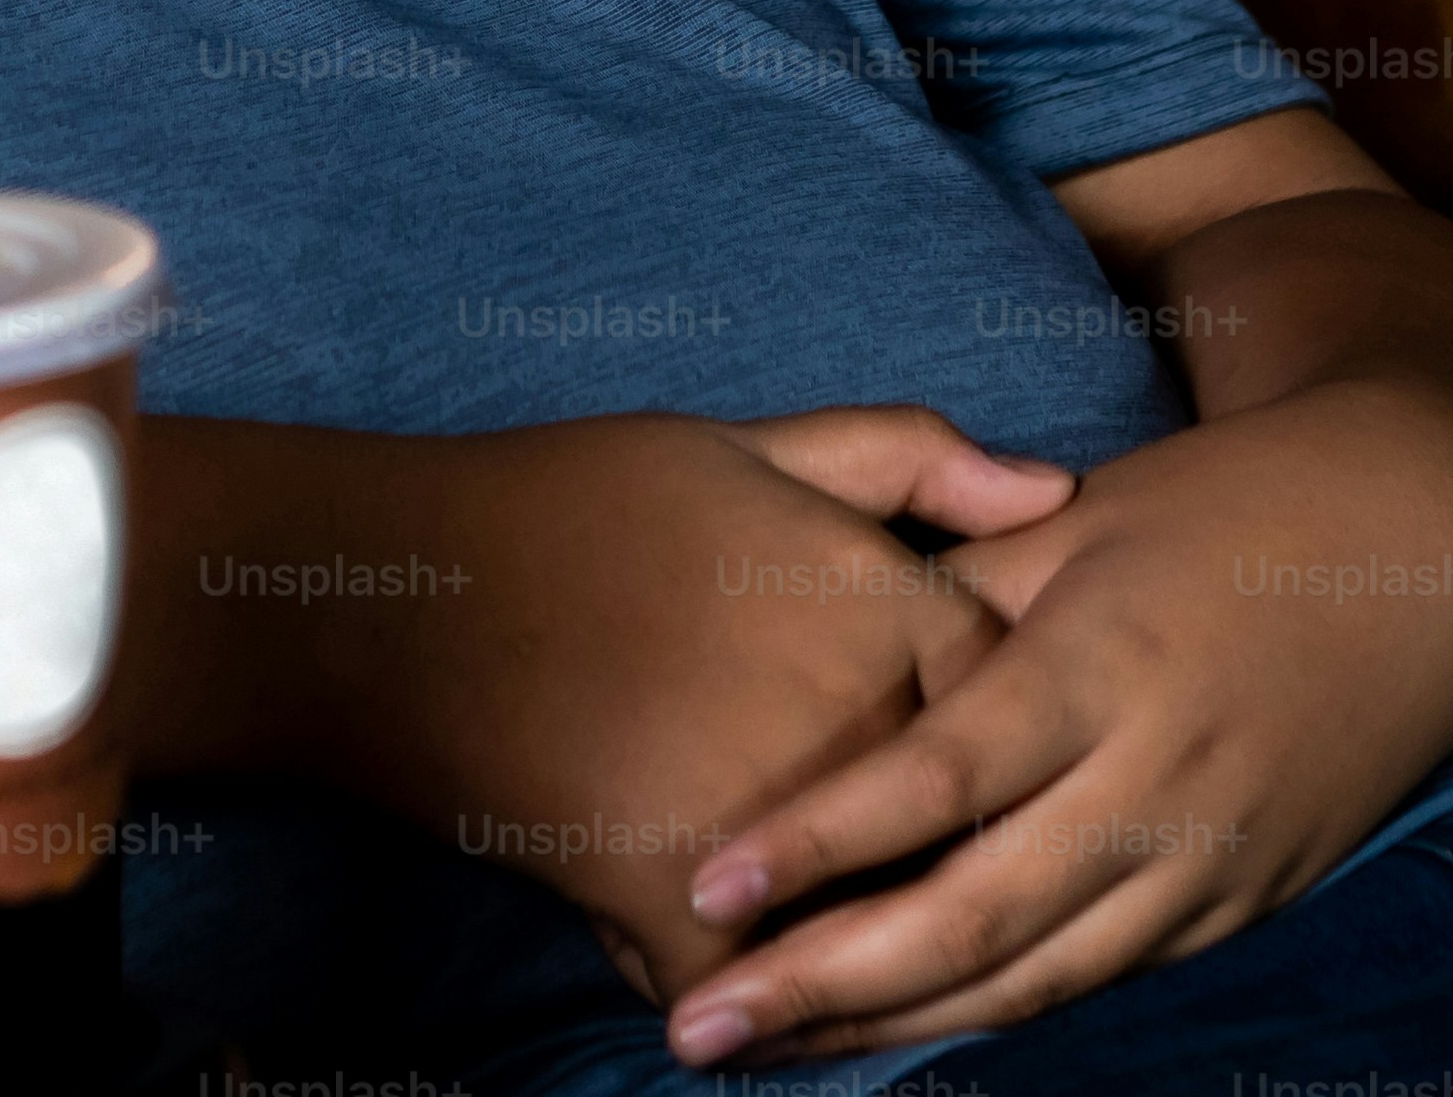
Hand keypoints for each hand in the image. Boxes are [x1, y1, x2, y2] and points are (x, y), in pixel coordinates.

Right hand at [184, 406, 1075, 1001]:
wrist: (403, 598)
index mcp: (892, 609)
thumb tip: (1049, 494)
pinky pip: (766, 996)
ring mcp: (782, 829)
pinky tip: (742, 1002)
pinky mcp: (689, 911)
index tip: (977, 763)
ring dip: (876, 956)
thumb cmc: (573, 505)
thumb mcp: (747, 442)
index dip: (1001, 738)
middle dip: (957, 862)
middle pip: (967, 837)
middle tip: (939, 882)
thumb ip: (908, 458)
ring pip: (882, 933)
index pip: (1021, 708)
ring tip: (855, 955)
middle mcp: (863, 725)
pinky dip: (759, 1009)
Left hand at [647, 377, 1452, 1066]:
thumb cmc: (1225, 507)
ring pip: (1034, 980)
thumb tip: (816, 642)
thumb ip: (951, 586)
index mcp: (1104, 665)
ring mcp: (1212, 858)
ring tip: (767, 1045)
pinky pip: (1098, 977)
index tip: (705, 885)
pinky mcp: (1242, 901)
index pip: (939, 780)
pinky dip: (992, 1010)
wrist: (1427, 545)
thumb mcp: (1078, 514)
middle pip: (975, 919)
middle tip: (697, 1024)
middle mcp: (1160, 780)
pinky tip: (896, 1022)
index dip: (818, 842)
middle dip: (825, 985)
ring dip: (893, 1026)